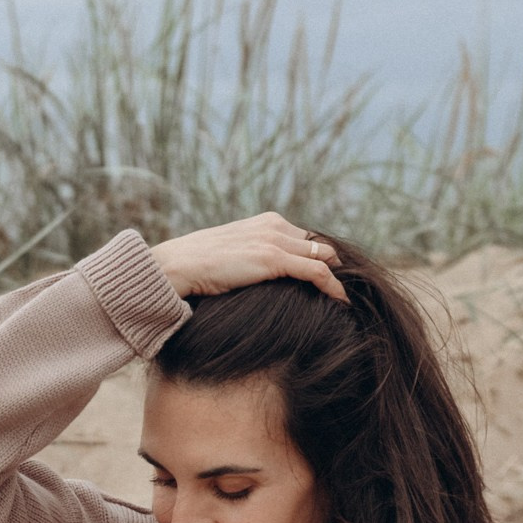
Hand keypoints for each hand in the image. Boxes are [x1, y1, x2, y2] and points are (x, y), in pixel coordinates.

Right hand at [151, 210, 346, 305]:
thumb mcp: (230, 257)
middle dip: (333, 266)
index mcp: (265, 222)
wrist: (177, 266)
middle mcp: (274, 226)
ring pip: (322, 257)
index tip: (330, 280)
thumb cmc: (196, 268)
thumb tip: (259, 277)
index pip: (305, 239)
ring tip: (346, 298)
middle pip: (318, 246)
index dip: (319, 259)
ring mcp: (274, 241)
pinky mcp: (273, 259)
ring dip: (337, 278)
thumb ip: (251, 258)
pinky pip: (316, 272)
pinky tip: (342, 301)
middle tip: (343, 290)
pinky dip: (333, 286)